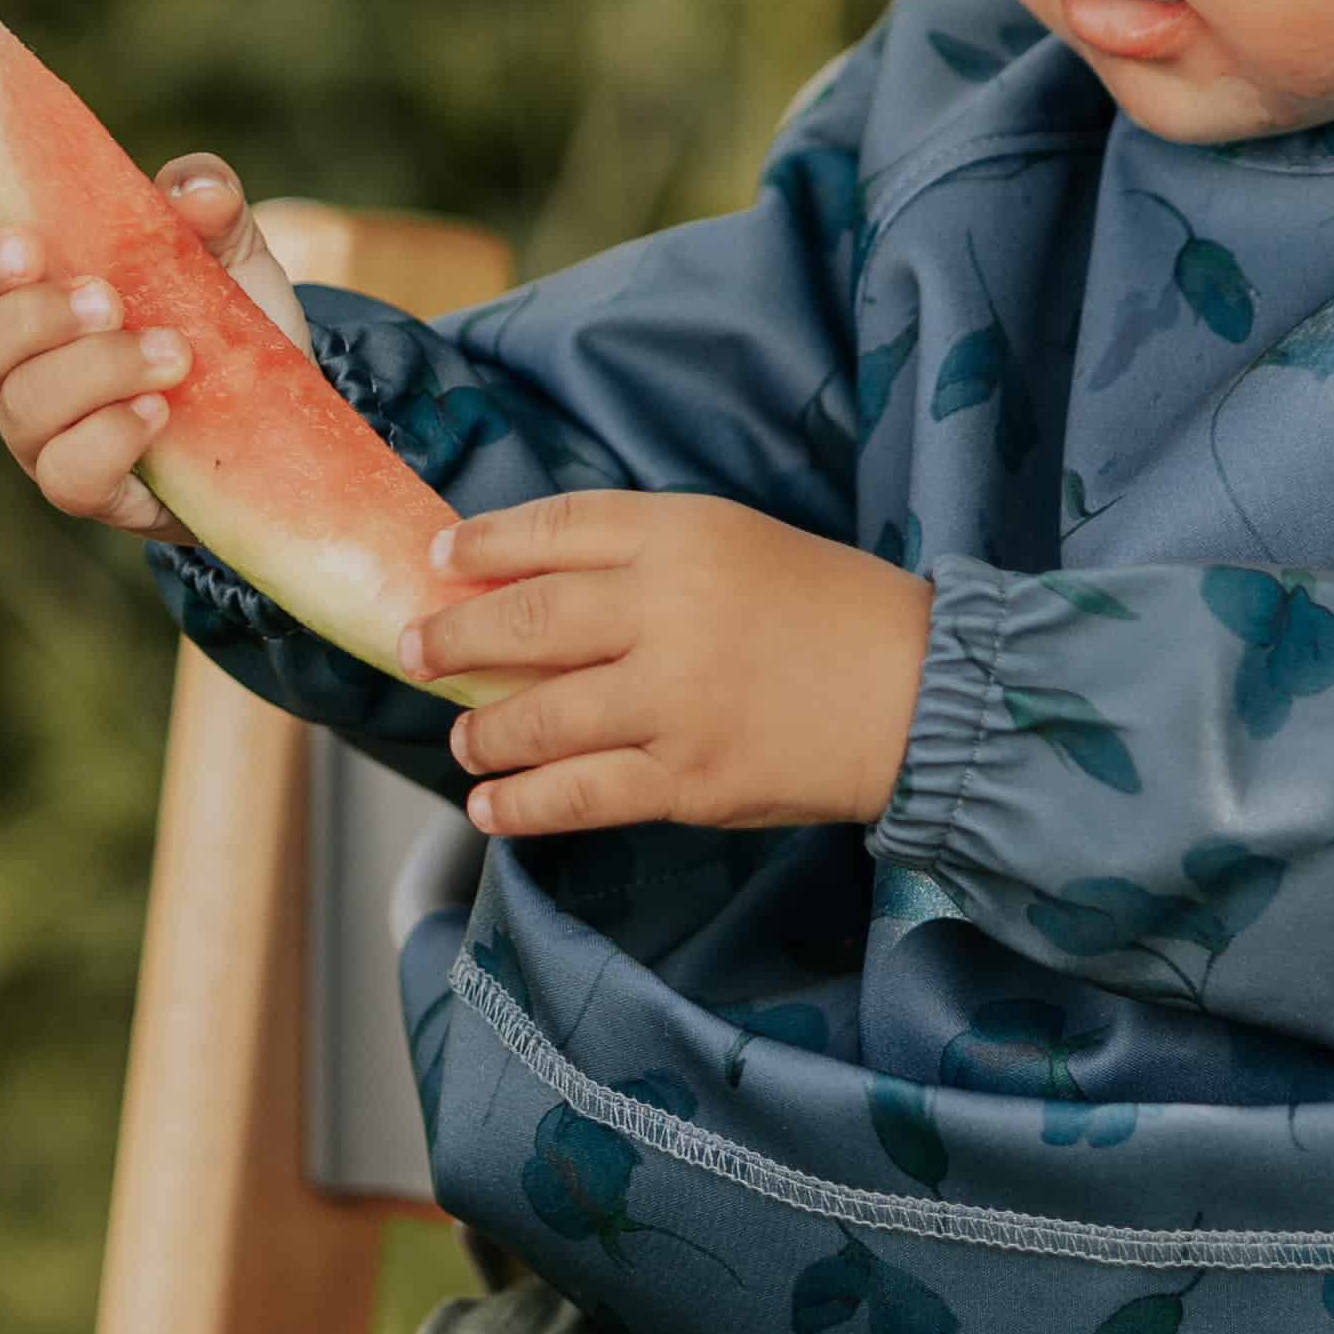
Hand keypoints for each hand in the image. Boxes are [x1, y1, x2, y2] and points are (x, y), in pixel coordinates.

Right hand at [0, 154, 306, 538]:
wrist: (281, 406)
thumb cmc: (222, 315)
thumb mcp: (227, 247)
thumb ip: (209, 200)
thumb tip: (195, 191)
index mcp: (33, 303)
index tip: (28, 249)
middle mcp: (23, 374)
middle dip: (38, 319)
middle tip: (110, 300)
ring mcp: (50, 439)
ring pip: (24, 411)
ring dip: (94, 373)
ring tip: (173, 354)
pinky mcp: (94, 490)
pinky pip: (68, 477)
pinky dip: (108, 439)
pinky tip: (159, 412)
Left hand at [406, 489, 936, 836]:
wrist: (917, 693)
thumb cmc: (831, 610)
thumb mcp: (741, 541)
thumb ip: (647, 553)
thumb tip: (531, 581)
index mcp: (685, 534)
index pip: (556, 528)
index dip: (484, 544)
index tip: (438, 560)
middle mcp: (668, 609)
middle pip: (526, 620)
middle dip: (453, 638)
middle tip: (415, 650)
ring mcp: (674, 700)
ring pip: (537, 717)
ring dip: (481, 730)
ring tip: (463, 738)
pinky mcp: (687, 780)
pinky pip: (577, 795)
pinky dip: (520, 803)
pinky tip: (490, 805)